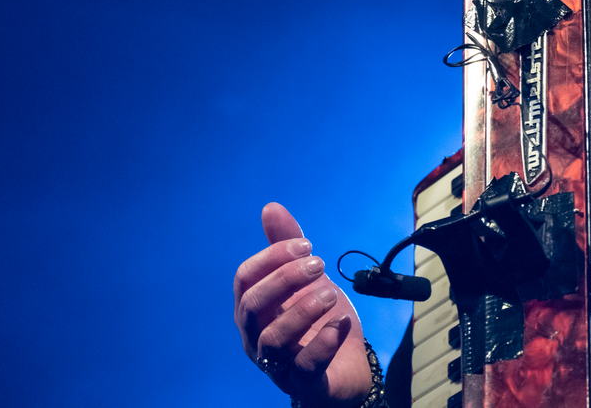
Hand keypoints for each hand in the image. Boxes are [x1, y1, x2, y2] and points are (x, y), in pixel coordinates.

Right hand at [234, 202, 372, 405]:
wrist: (344, 366)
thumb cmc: (318, 320)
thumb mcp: (307, 279)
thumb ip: (287, 246)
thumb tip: (270, 207)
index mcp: (254, 309)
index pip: (245, 279)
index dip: (272, 257)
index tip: (307, 244)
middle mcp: (257, 337)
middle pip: (254, 306)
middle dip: (285, 279)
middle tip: (318, 264)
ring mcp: (277, 363)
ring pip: (274, 338)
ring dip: (303, 309)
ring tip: (331, 293)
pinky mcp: (304, 383)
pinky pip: (304, 366)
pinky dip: (323, 342)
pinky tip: (341, 323)